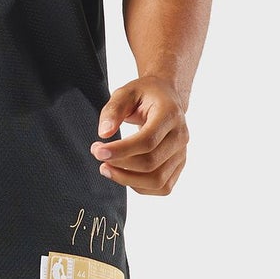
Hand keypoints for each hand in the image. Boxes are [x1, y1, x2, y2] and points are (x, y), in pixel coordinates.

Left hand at [89, 76, 188, 195]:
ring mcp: (182, 153)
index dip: (121, 150)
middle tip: (97, 154)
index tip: (97, 150)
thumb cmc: (144, 94)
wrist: (166, 96)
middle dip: (120, 164)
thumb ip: (113, 110)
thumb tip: (104, 133)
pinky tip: (122, 174)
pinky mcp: (178, 165)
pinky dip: (139, 186)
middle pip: (151, 163)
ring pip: (157, 181)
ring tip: (106, 168)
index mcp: (170, 114)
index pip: (147, 141)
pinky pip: (162, 187)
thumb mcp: (125, 92)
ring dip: (127, 180)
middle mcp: (180, 136)